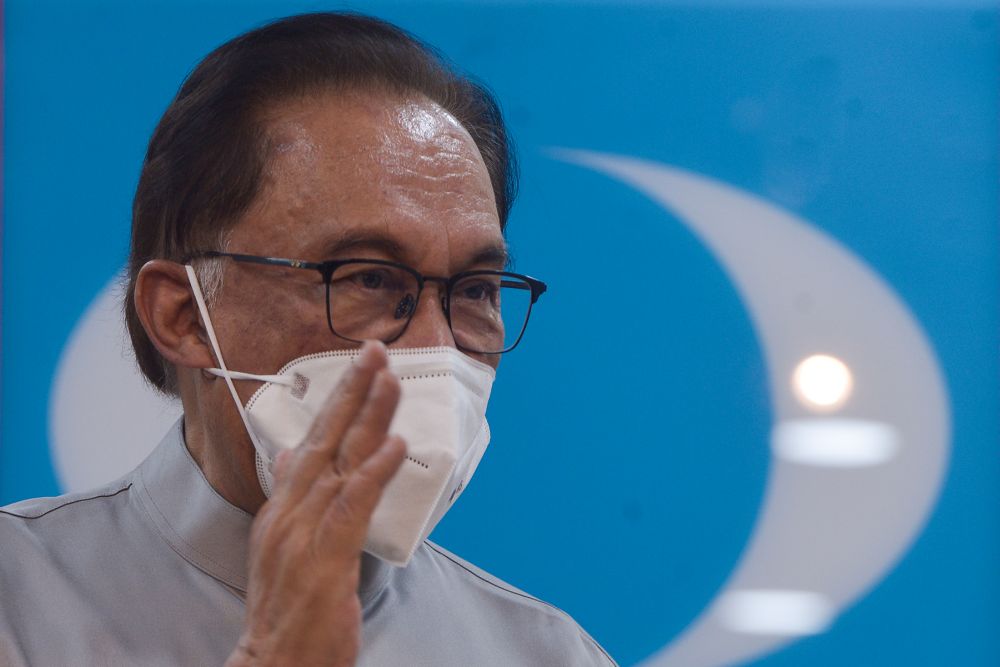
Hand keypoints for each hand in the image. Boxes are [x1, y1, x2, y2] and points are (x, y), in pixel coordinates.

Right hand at [226, 341, 405, 666]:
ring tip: (391, 380)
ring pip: (341, 460)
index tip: (359, 368)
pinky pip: (353, 504)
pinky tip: (393, 445)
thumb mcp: (279, 545)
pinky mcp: (325, 555)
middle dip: (353, 390)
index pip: (313, 441)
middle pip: (326, 437)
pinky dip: (373, 471)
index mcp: (283, 506)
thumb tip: (289, 456)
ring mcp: (304, 530)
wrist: (274, 663)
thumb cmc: (285, 609)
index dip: (338, 402)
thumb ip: (287, 497)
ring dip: (368, 416)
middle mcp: (290, 510)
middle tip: (376, 351)